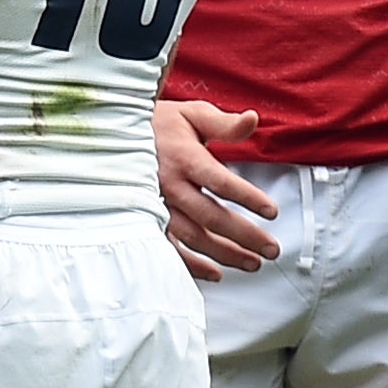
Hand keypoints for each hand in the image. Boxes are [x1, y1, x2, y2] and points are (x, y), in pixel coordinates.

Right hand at [155, 100, 278, 280]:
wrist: (115, 136)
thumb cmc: (160, 125)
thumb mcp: (192, 115)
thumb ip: (224, 124)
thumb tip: (253, 119)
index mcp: (184, 158)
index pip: (220, 181)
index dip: (247, 197)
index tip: (272, 211)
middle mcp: (170, 185)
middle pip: (211, 216)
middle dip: (245, 235)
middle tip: (271, 248)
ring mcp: (158, 206)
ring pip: (194, 237)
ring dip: (225, 254)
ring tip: (253, 263)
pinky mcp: (148, 221)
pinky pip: (171, 249)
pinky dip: (193, 266)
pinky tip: (216, 273)